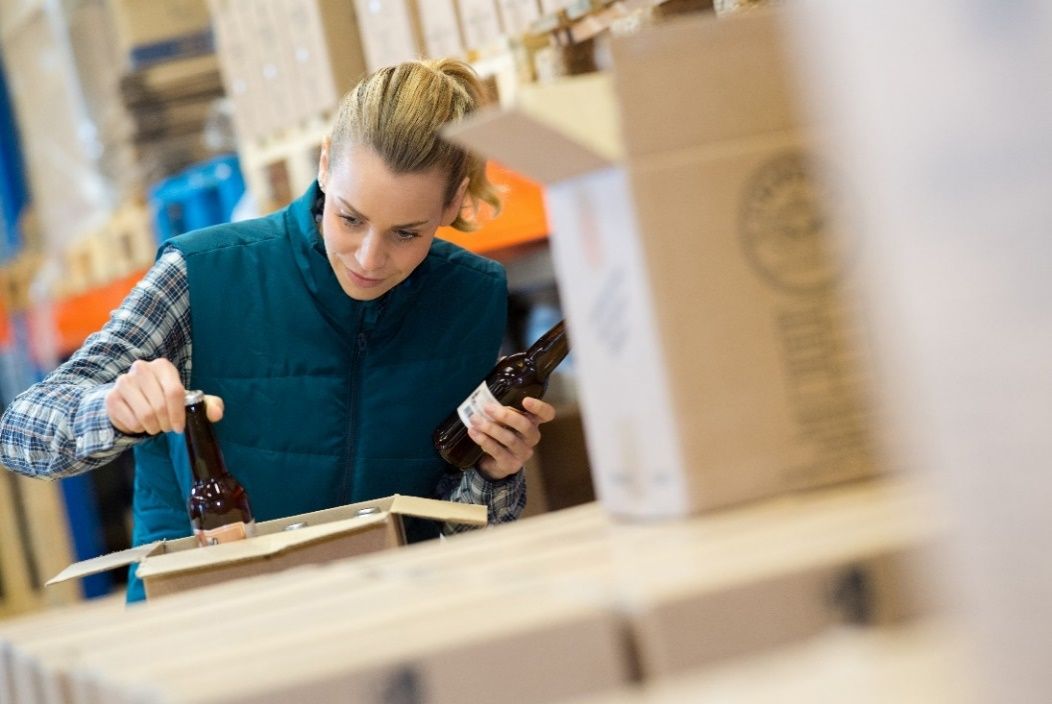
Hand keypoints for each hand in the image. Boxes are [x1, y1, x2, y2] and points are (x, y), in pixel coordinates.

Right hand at [105, 359, 223, 434]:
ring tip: (154, 425)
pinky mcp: (112, 398)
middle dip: (166, 423)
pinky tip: (139, 423)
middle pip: (160, 406)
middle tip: (166, 427)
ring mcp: (124, 382)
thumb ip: (208, 405)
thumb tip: (216, 414)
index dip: (178, 414)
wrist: (132, 400)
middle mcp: (141, 369)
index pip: (174, 392)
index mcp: (163, 366)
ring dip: (152, 427)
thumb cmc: (165, 399)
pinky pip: (130, 421)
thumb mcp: (189, 400)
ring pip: (145, 415)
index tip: (179, 427)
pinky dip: (138, 429)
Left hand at [468, 397, 556, 480]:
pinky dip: (484, 440)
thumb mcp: (504, 421)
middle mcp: (532, 437)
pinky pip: (498, 451)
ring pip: (510, 439)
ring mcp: (523, 452)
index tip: (525, 400)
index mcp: (534, 422)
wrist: (495, 463)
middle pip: (526, 426)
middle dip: (506, 416)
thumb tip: (485, 400)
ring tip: (475, 420)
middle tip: (487, 408)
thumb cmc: (501, 434)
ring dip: (491, 428)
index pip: (546, 414)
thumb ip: (501, 411)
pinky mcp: (511, 464)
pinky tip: (474, 432)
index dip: (539, 407)